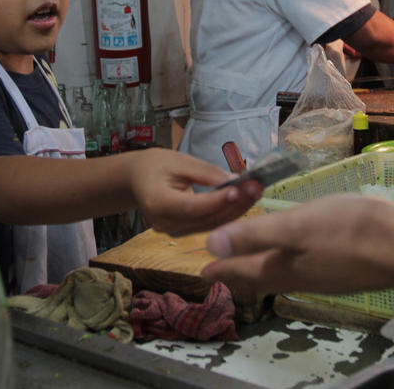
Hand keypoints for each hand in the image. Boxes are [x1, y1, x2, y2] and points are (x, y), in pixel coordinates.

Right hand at [128, 148, 262, 235]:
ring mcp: (173, 232)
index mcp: (156, 203)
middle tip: (257, 188)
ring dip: (236, 211)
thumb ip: (205, 172)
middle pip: (205, 219)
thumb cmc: (156, 165)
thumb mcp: (179, 161)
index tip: (239, 188)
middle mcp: (164, 224)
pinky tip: (244, 201)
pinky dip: (227, 214)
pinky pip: (209, 226)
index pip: (191, 206)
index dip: (216, 200)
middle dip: (234, 205)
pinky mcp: (183, 233)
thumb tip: (235, 180)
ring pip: (211, 225)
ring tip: (256, 192)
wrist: (137, 180)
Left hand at [202, 195, 393, 293]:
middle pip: (259, 276)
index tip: (200, 269)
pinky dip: (285, 262)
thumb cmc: (350, 231)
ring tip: (248, 263)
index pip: (241, 269)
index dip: (219, 267)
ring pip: (280, 274)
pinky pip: (301, 268)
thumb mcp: (296, 226)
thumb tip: (211, 244)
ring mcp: (322, 276)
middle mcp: (299, 277)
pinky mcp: (341, 269)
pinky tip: (294, 254)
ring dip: (260, 268)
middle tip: (218, 270)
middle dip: (237, 271)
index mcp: (283, 267)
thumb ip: (254, 235)